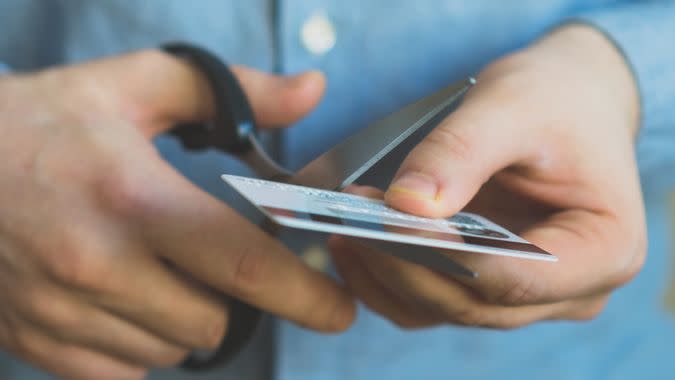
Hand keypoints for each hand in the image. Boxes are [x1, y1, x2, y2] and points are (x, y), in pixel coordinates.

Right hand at [0, 51, 353, 378]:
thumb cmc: (42, 122)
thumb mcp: (134, 86)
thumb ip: (232, 91)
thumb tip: (311, 91)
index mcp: (133, 198)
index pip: (242, 265)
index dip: (305, 295)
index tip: (339, 309)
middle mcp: (97, 265)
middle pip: (214, 321)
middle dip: (234, 298)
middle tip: (216, 259)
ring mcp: (62, 312)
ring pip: (171, 351)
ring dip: (186, 319)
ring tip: (159, 269)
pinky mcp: (36, 342)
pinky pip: (122, 373)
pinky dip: (141, 344)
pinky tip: (125, 299)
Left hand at [330, 25, 643, 328]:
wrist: (563, 105)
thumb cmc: (555, 101)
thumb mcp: (514, 106)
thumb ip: (462, 153)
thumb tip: (407, 204)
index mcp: (603, 250)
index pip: (516, 276)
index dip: (447, 254)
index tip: (389, 219)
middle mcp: (567, 290)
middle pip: (472, 301)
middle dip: (404, 264)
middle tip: (350, 219)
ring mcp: (522, 294)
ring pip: (441, 308)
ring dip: (386, 274)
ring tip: (341, 226)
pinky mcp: (482, 285)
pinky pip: (425, 301)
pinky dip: (386, 277)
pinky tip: (354, 241)